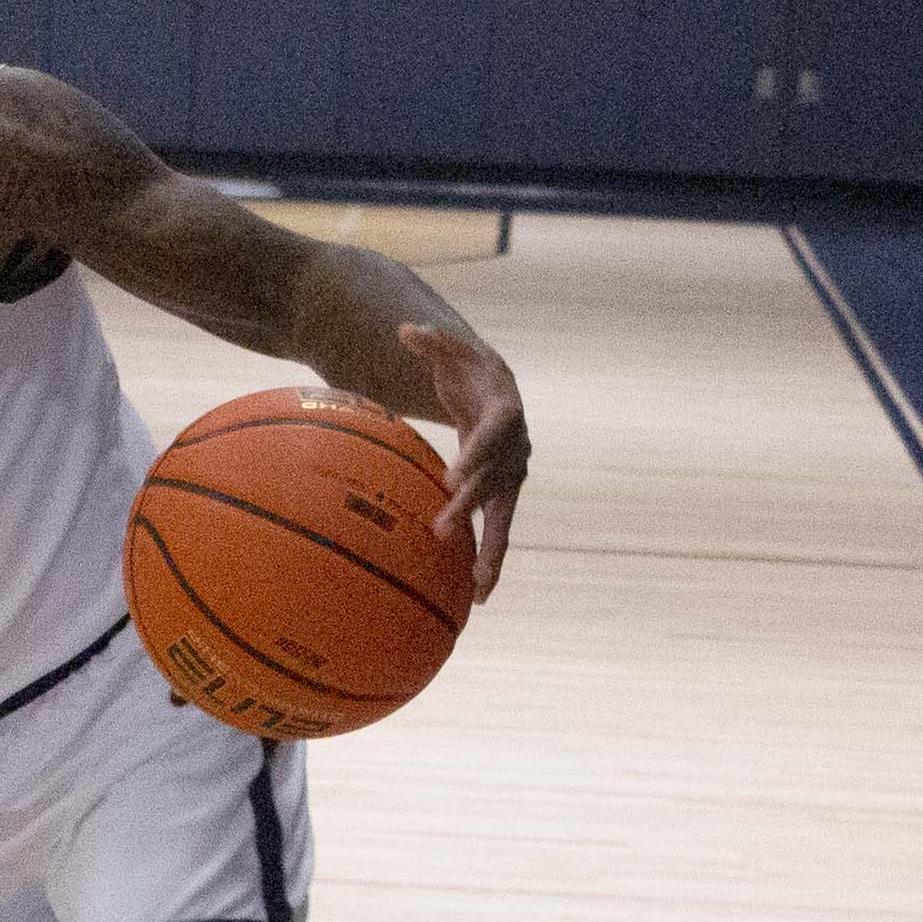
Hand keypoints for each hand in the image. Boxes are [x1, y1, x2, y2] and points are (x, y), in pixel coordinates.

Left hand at [388, 320, 532, 599]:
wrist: (497, 388)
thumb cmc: (469, 368)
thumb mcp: (453, 349)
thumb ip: (433, 340)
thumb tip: (407, 330)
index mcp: (506, 412)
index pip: (493, 436)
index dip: (476, 456)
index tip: (454, 477)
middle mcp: (515, 448)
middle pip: (495, 481)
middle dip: (471, 506)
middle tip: (443, 529)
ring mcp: (512, 475)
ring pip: (504, 516)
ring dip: (492, 551)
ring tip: (480, 589)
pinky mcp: (501, 493)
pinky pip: (498, 528)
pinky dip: (490, 558)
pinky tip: (477, 591)